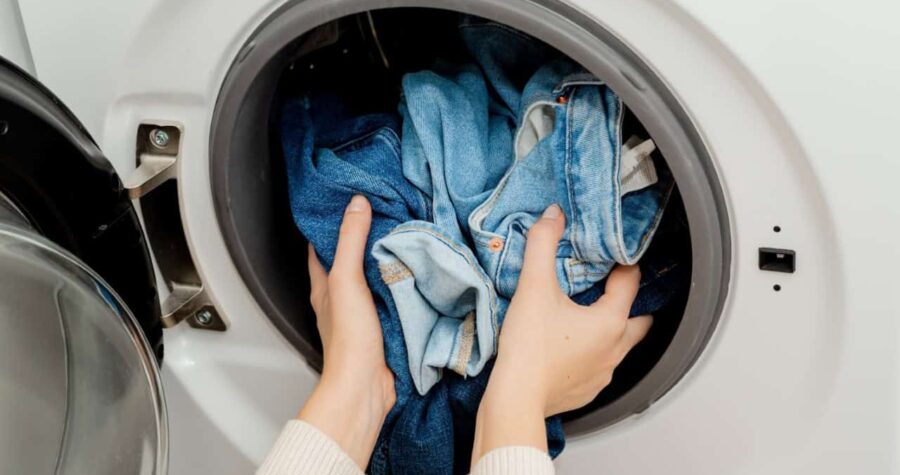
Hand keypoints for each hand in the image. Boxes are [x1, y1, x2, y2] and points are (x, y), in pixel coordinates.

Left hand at [297, 195, 395, 469]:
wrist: (367, 385)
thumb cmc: (349, 338)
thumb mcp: (347, 280)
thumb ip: (351, 241)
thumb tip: (356, 203)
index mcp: (324, 287)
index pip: (322, 248)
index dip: (331, 225)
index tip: (348, 204)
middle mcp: (340, 299)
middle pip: (350, 262)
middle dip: (365, 241)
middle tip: (385, 216)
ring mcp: (362, 315)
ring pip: (373, 281)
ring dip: (386, 264)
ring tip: (405, 238)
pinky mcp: (383, 328)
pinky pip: (393, 300)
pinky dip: (402, 286)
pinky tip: (417, 276)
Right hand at [471, 204, 651, 463]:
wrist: (515, 400)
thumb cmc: (529, 346)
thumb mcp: (534, 287)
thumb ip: (543, 244)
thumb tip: (553, 214)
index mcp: (611, 321)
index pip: (630, 282)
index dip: (623, 263)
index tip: (612, 254)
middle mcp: (615, 349)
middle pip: (640, 320)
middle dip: (630, 303)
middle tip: (611, 287)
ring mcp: (603, 374)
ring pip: (620, 346)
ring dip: (610, 330)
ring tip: (588, 316)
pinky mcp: (587, 391)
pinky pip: (599, 367)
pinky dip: (591, 354)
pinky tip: (571, 347)